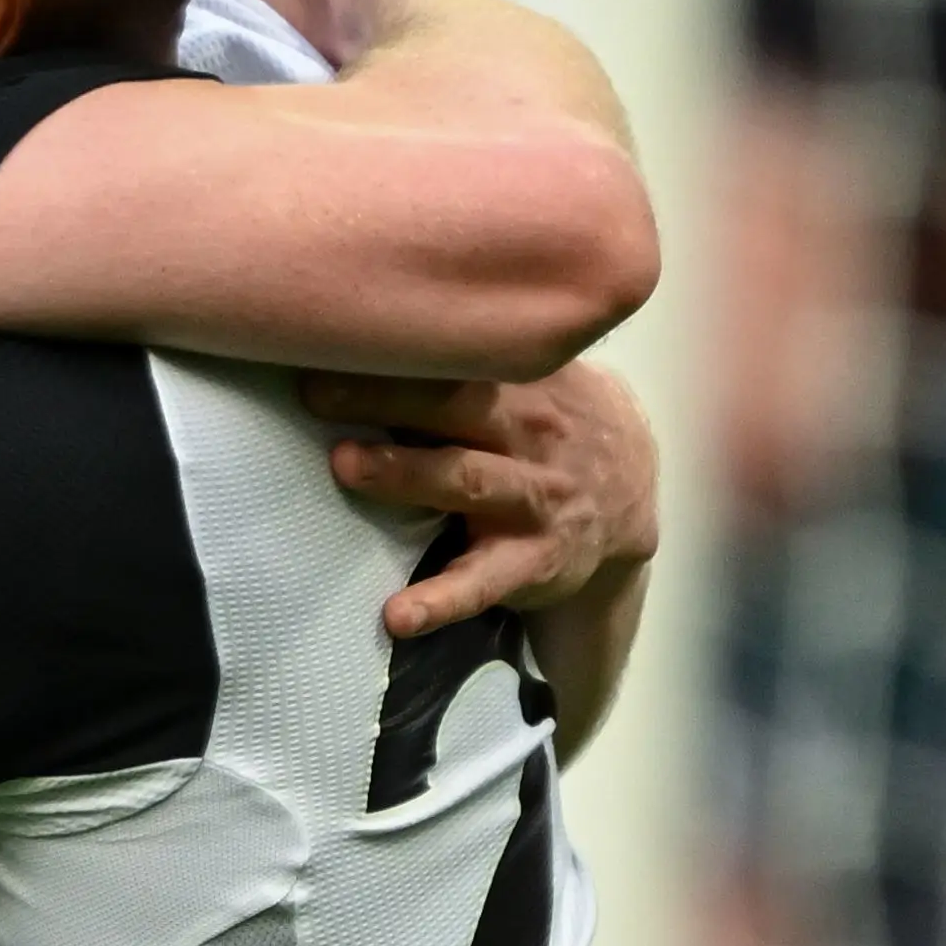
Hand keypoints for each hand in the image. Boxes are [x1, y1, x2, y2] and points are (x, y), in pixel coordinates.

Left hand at [307, 362, 656, 638]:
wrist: (630, 499)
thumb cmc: (546, 427)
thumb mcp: (529, 382)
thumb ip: (464, 364)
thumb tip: (362, 334)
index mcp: (526, 380)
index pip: (462, 354)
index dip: (403, 342)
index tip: (339, 330)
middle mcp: (534, 432)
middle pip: (456, 404)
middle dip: (386, 396)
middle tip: (315, 392)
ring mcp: (537, 497)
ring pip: (466, 479)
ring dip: (405, 473)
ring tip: (345, 466)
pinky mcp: (534, 561)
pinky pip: (483, 582)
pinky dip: (439, 601)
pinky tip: (397, 615)